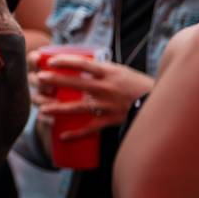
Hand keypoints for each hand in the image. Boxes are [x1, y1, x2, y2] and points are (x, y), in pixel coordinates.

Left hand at [37, 55, 153, 140]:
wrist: (160, 104)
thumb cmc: (137, 85)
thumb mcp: (121, 71)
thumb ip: (100, 69)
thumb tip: (76, 64)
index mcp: (110, 72)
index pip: (84, 64)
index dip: (66, 62)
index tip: (50, 61)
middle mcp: (108, 88)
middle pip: (77, 84)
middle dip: (56, 81)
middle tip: (38, 78)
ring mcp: (109, 106)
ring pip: (79, 108)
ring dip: (59, 108)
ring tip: (42, 109)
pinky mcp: (111, 120)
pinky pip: (91, 129)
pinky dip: (76, 134)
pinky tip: (61, 136)